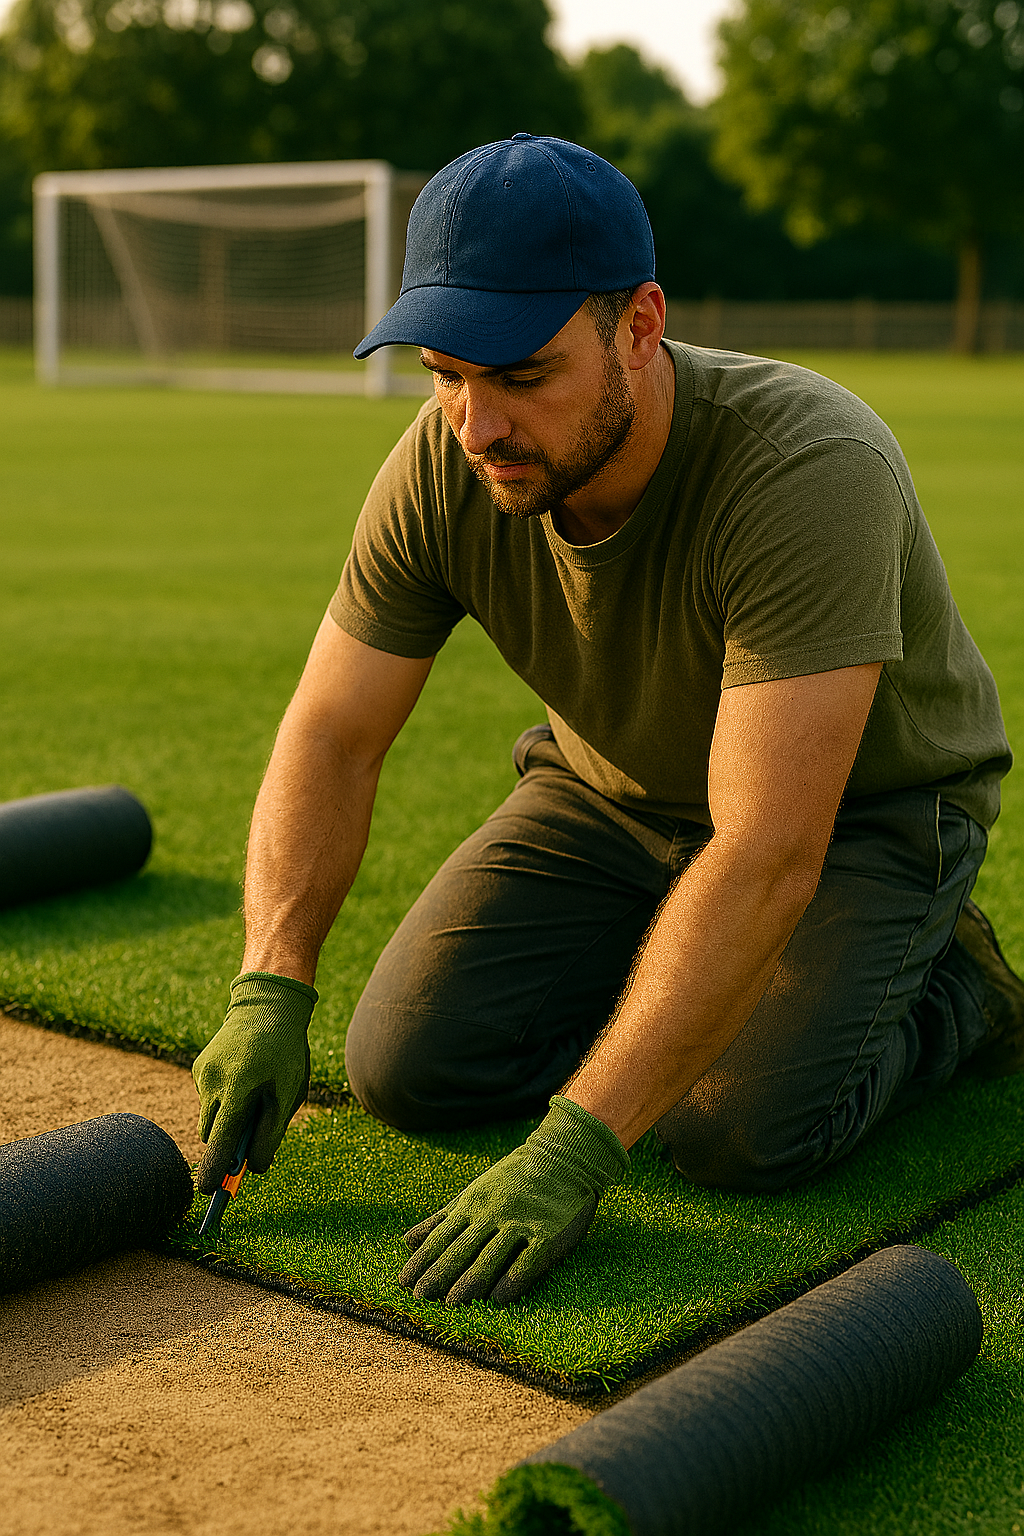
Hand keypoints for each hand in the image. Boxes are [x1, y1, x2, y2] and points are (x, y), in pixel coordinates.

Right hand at [192, 971, 316, 1192]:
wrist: (267, 1003)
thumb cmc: (285, 1051)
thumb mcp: (289, 1093)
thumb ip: (270, 1133)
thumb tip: (254, 1168)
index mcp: (238, 1087)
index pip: (220, 1141)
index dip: (214, 1170)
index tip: (207, 1193)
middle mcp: (213, 1080)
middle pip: (211, 1134)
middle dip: (226, 1143)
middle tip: (249, 1140)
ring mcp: (201, 1072)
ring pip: (210, 1116)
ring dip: (227, 1118)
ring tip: (255, 1093)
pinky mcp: (198, 1066)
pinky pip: (209, 1096)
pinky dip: (224, 1098)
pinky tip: (244, 1076)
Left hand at [399, 1096, 627, 1305]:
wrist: (563, 1157)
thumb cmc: (512, 1180)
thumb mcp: (472, 1194)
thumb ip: (440, 1219)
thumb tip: (405, 1242)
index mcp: (472, 1205)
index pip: (441, 1237)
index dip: (422, 1260)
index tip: (404, 1283)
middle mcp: (493, 1214)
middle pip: (461, 1248)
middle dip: (439, 1273)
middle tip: (421, 1297)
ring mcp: (521, 1223)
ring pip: (491, 1255)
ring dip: (470, 1280)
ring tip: (452, 1303)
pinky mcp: (549, 1234)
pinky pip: (528, 1260)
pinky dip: (513, 1279)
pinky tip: (499, 1298)